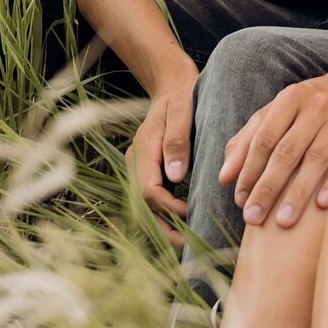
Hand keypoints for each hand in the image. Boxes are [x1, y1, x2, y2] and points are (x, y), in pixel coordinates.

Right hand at [123, 64, 197, 246]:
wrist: (171, 83)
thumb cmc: (181, 94)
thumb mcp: (182, 110)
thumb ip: (177, 140)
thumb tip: (175, 176)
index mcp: (143, 149)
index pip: (148, 190)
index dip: (168, 207)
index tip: (192, 214)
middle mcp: (136, 162)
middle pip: (142, 206)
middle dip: (163, 228)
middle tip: (188, 244)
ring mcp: (140, 169)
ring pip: (144, 208)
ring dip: (162, 227)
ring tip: (186, 245)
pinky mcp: (149, 172)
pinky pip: (151, 202)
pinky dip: (163, 218)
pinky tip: (183, 229)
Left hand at [219, 78, 327, 226]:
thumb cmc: (306, 110)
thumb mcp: (275, 115)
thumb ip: (247, 142)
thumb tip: (224, 177)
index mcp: (289, 99)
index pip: (264, 138)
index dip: (250, 170)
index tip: (240, 201)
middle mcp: (316, 105)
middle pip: (287, 151)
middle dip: (268, 187)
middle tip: (254, 218)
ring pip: (317, 158)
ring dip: (298, 192)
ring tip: (284, 221)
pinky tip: (322, 205)